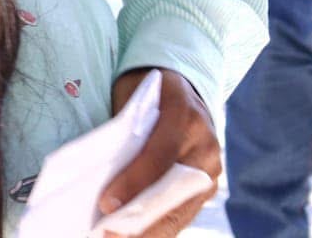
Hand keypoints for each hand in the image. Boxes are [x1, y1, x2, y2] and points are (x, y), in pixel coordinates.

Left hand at [100, 69, 219, 236]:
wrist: (180, 88)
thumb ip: (124, 135)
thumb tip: (99, 179)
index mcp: (183, 113)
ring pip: (181, 209)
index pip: (158, 155)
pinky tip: (137, 236)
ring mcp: (211, 167)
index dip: (132, 182)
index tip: (105, 204)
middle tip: (109, 235)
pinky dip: (160, 227)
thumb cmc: (144, 94)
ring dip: (150, 231)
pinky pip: (184, 211)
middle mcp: (205, 143)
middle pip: (173, 191)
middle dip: (140, 220)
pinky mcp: (208, 185)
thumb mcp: (132, 101)